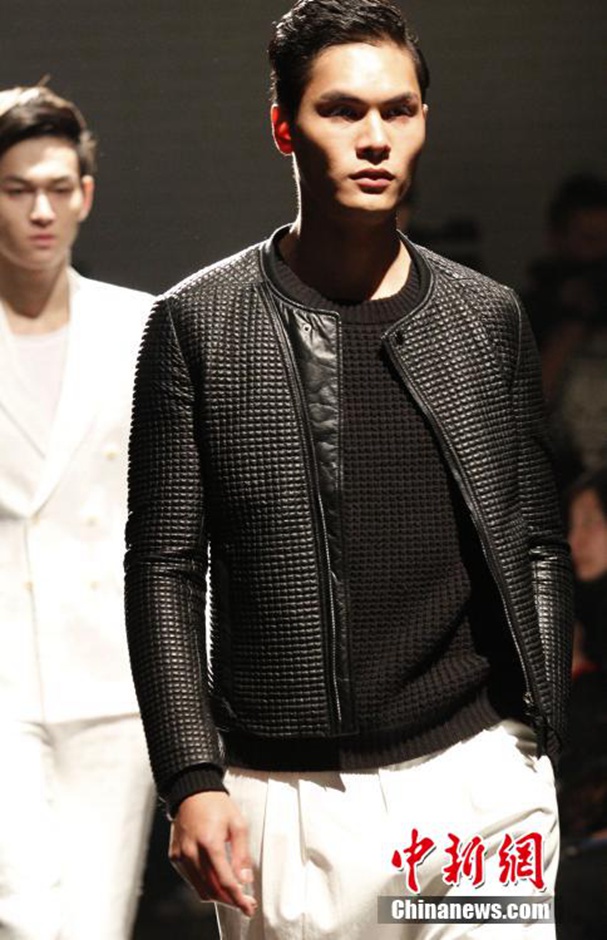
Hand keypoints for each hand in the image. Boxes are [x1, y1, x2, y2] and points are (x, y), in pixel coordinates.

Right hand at [169, 791, 256, 915]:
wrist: (192, 792)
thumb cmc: (217, 805)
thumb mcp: (238, 824)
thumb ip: (241, 854)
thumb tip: (244, 880)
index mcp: (209, 842)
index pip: (224, 880)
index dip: (238, 898)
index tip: (248, 907)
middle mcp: (192, 851)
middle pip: (211, 889)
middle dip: (230, 900)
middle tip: (244, 902)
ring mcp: (180, 855)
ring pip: (200, 889)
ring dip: (218, 896)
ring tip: (232, 894)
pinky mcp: (175, 857)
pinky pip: (191, 880)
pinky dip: (204, 885)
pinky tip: (216, 880)